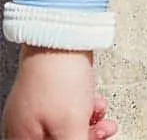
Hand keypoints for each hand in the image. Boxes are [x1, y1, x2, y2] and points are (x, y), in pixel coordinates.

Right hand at [2, 48, 116, 139]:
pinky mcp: (50, 90)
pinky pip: (68, 109)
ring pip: (65, 126)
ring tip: (103, 118)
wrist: (61, 36)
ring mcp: (36, 106)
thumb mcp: (69, 126)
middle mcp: (24, 125)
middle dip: (84, 137)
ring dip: (88, 124)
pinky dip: (84, 108)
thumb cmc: (58, 79)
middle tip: (102, 133)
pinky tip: (96, 103)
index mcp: (22, 138)